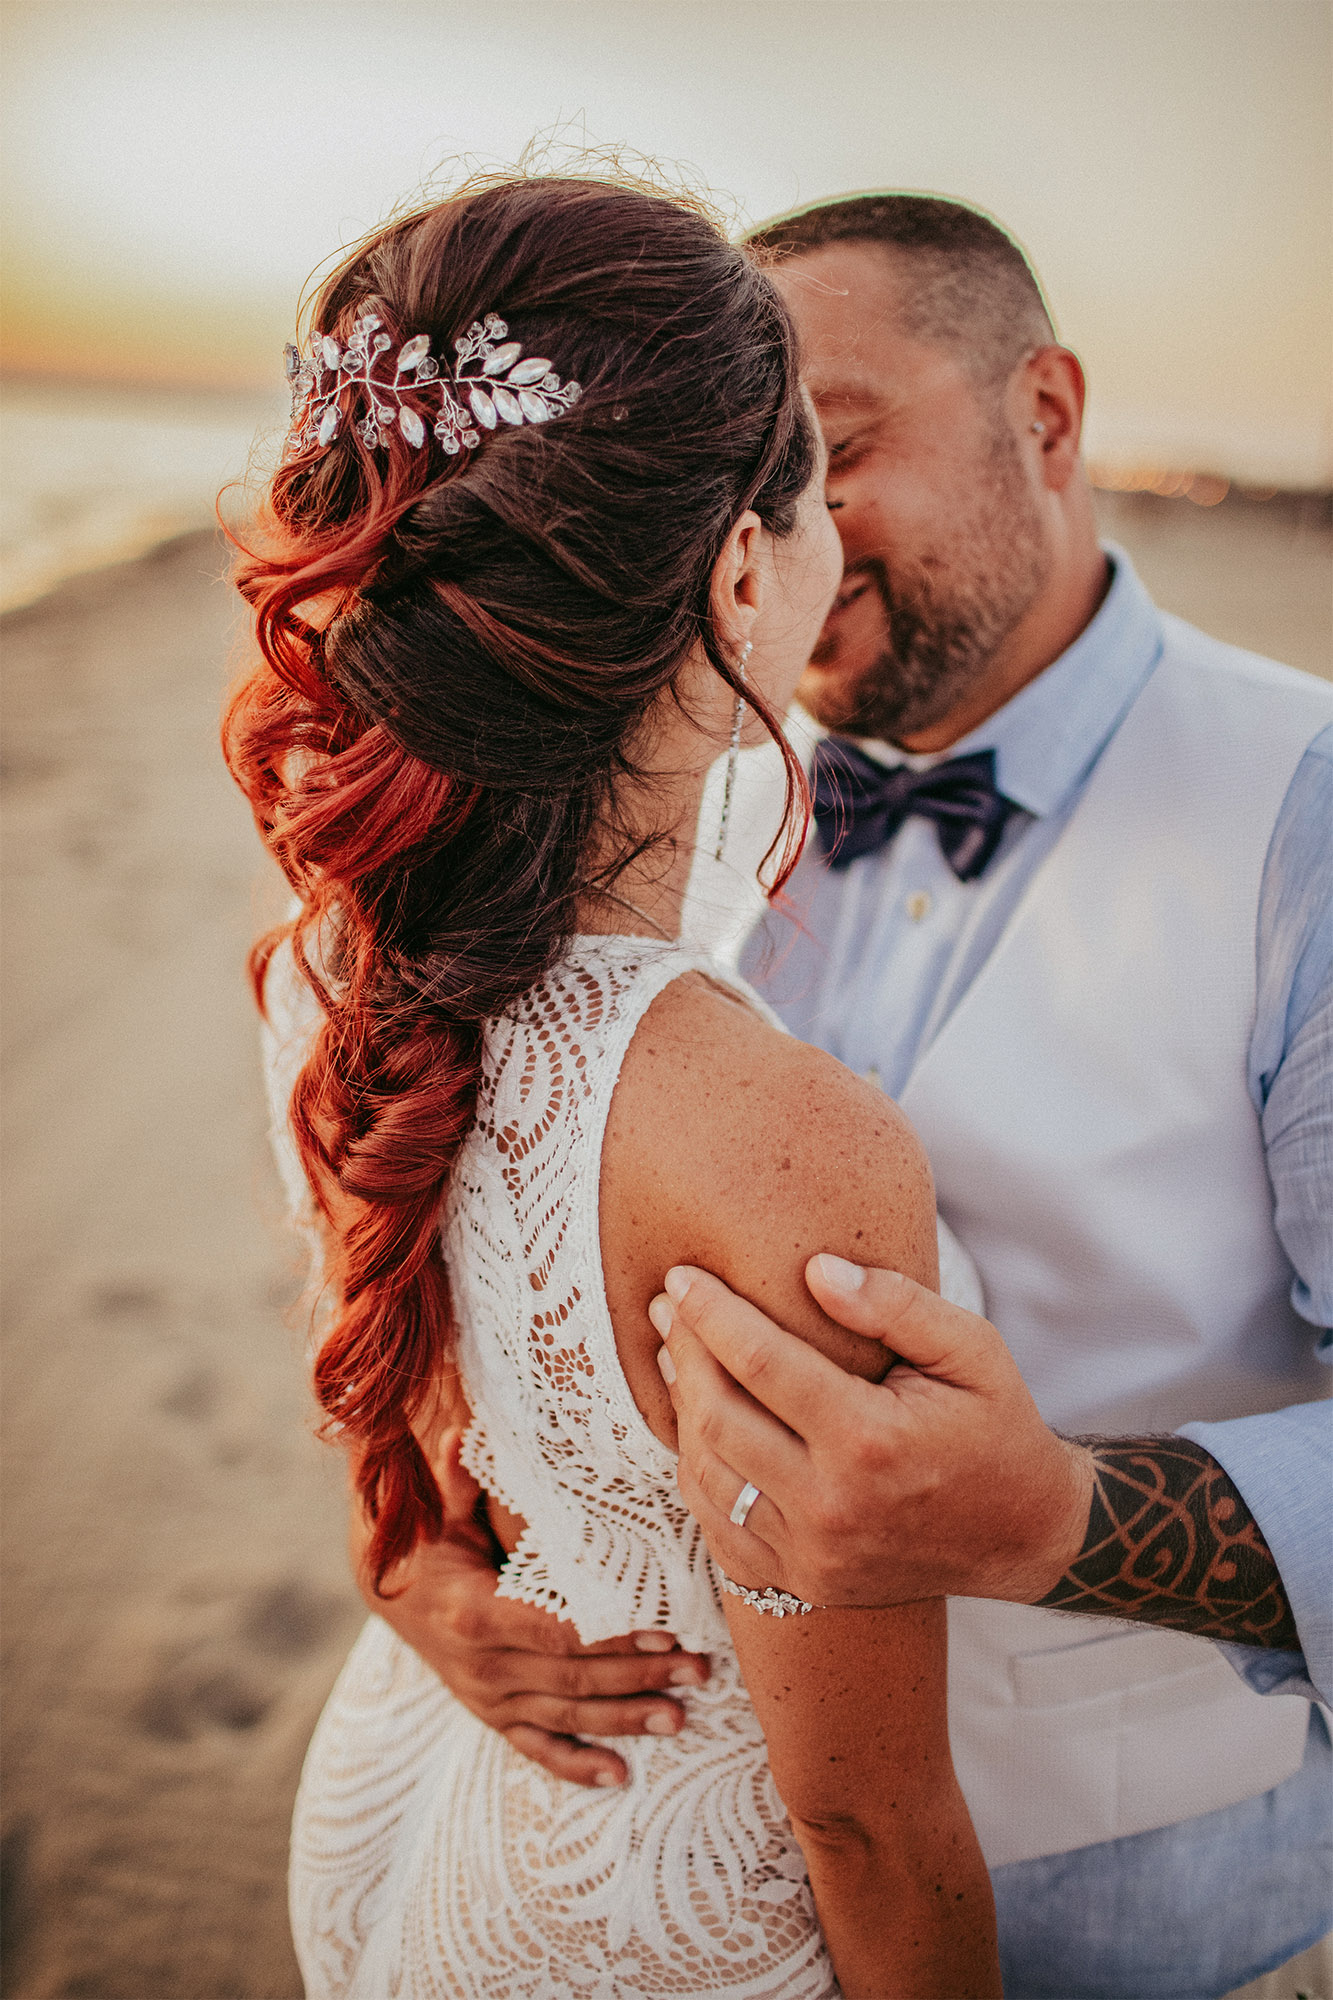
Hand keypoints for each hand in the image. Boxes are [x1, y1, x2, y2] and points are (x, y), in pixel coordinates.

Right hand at [350, 1435, 709, 1788]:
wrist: (389, 1593)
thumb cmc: (429, 1544)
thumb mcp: (439, 1512)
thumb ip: (458, 1480)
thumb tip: (460, 1431)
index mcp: (473, 1613)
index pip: (556, 1632)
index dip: (611, 1637)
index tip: (665, 1630)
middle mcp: (482, 1666)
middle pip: (573, 1680)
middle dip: (640, 1676)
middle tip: (699, 1668)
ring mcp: (488, 1698)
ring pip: (565, 1718)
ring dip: (626, 1720)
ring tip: (682, 1716)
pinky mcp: (492, 1717)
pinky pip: (537, 1749)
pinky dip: (577, 1766)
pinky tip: (620, 1776)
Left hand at [653, 1256, 1093, 1607]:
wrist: (1020, 1536)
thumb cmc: (995, 1429)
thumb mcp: (972, 1350)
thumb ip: (895, 1305)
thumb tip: (815, 1269)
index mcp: (869, 1441)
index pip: (762, 1364)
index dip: (713, 1314)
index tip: (683, 1276)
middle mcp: (831, 1506)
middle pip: (719, 1419)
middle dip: (684, 1354)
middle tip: (667, 1306)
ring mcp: (812, 1554)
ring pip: (708, 1474)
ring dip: (682, 1410)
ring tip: (675, 1355)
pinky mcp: (802, 1582)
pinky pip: (720, 1525)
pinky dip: (698, 1471)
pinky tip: (698, 1424)